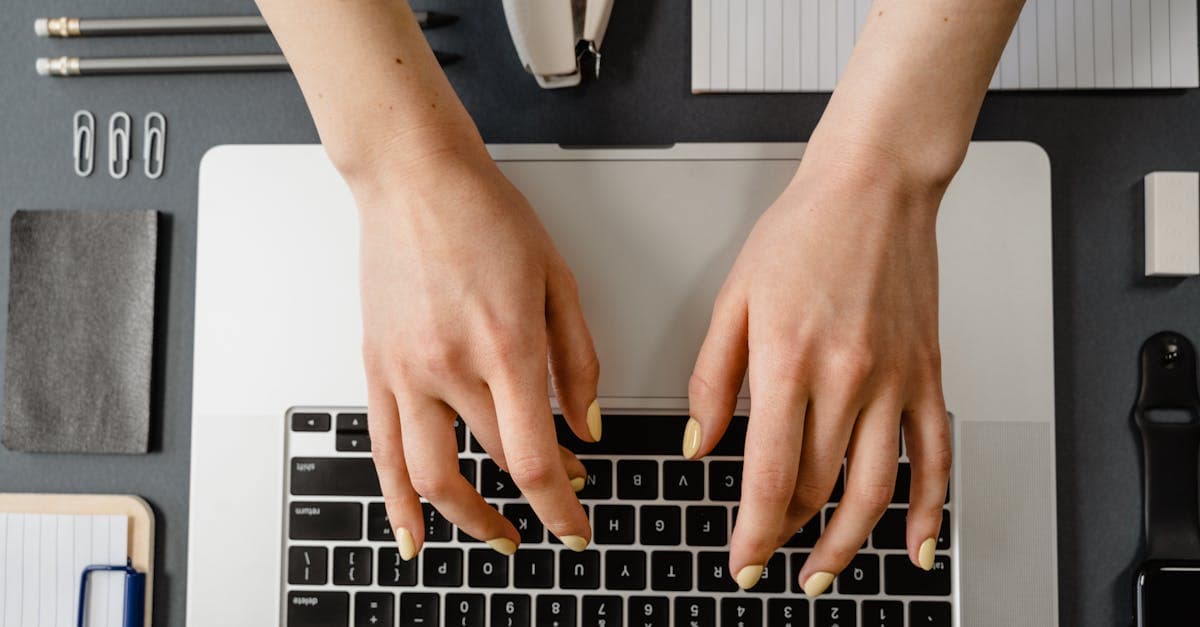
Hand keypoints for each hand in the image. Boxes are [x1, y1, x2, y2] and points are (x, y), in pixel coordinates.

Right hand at [356, 152, 601, 559]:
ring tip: (495, 535)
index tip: (576, 527)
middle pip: (497, 461)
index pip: (535, 458)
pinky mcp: (376, 368)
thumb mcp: (557, 281)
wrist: (413, 178)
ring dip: (468, 518)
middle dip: (538, 493)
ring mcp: (406, 371)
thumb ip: (578, 362)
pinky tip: (412, 535)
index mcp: (506, 344)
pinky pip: (381, 451)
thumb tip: (588, 426)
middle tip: (559, 497)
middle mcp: (451, 365)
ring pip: (433, 474)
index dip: (560, 507)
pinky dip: (396, 502)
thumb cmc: (486, 216)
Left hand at [687, 152, 951, 594]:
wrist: (874, 186)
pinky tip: (914, 547)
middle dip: (785, 535)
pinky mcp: (928, 375)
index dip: (753, 530)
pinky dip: (929, 510)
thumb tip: (700, 445)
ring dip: (847, 544)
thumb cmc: (802, 233)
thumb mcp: (734, 300)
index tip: (741, 560)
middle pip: (816, 487)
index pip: (769, 474)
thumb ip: (711, 379)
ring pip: (874, 489)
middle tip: (765, 557)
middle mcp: (848, 377)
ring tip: (822, 572)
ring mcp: (895, 381)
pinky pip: (935, 456)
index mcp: (789, 360)